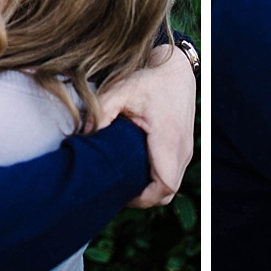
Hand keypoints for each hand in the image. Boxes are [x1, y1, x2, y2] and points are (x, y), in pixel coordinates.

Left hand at [96, 43, 196, 206]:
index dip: (143, 199)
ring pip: (172, 185)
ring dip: (151, 188)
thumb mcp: (122, 90)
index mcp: (168, 138)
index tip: (121, 195)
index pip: (164, 185)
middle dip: (144, 198)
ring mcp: (187, 149)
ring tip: (125, 180)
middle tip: (117, 190)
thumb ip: (101, 111)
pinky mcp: (185, 148)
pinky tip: (136, 170)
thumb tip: (84, 135)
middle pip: (168, 192)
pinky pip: (173, 174)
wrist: (177, 71)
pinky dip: (158, 179)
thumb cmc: (150, 81)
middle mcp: (183, 148)